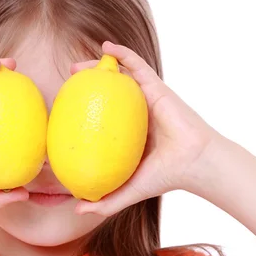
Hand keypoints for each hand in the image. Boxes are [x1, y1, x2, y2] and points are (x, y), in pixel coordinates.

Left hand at [74, 41, 222, 216]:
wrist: (193, 163)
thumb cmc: (164, 176)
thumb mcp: (128, 190)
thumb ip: (105, 201)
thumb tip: (76, 209)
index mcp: (127, 132)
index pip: (101, 117)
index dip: (82, 111)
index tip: (63, 110)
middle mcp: (134, 113)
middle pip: (106, 94)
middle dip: (86, 86)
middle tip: (67, 85)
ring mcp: (145, 98)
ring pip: (119, 76)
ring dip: (98, 67)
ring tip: (77, 66)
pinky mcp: (156, 86)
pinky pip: (137, 65)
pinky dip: (122, 53)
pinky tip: (106, 46)